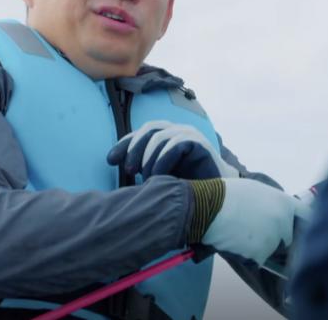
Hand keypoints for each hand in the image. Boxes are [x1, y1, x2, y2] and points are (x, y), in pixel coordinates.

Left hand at [106, 120, 239, 179]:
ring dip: (148, 157)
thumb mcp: (159, 176)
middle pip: (148, 130)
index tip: (110, 160)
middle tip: (128, 169)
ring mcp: (188, 134)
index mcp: (165, 137)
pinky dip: (163, 159)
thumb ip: (143, 169)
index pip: (140, 134)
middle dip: (134, 147)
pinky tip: (158, 176)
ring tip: (146, 177)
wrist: (218, 196)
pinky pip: (175, 144)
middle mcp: (176, 131)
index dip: (124, 144)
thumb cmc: (186, 186)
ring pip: (160, 136)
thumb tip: (119, 166)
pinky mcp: (199, 143)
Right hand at [201, 178, 311, 265]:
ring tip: (240, 234)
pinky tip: (235, 242)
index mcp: (285, 204)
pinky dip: (248, 255)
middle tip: (255, 231)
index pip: (306, 216)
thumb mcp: (256, 190)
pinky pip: (257, 259)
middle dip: (276, 237)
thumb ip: (273, 202)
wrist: (208, 207)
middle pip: (287, 237)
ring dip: (260, 247)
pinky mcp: (260, 255)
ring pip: (271, 249)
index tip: (298, 227)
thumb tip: (277, 212)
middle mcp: (284, 223)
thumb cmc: (228, 194)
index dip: (301, 222)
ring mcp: (273, 241)